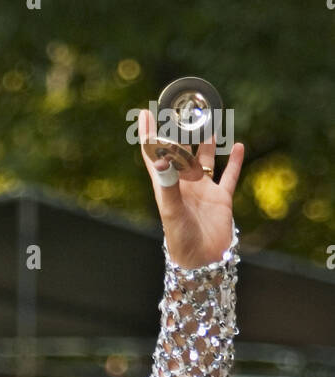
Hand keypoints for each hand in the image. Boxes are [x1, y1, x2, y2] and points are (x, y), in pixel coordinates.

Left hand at [138, 107, 243, 268]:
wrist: (202, 263)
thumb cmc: (181, 240)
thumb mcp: (171, 211)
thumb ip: (167, 184)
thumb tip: (160, 158)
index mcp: (166, 187)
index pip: (154, 155)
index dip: (148, 135)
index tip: (144, 113)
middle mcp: (183, 185)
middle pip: (180, 152)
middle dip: (179, 132)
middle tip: (180, 109)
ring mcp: (203, 191)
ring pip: (205, 159)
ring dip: (206, 142)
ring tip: (208, 120)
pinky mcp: (220, 199)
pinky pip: (228, 175)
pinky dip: (234, 161)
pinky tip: (237, 145)